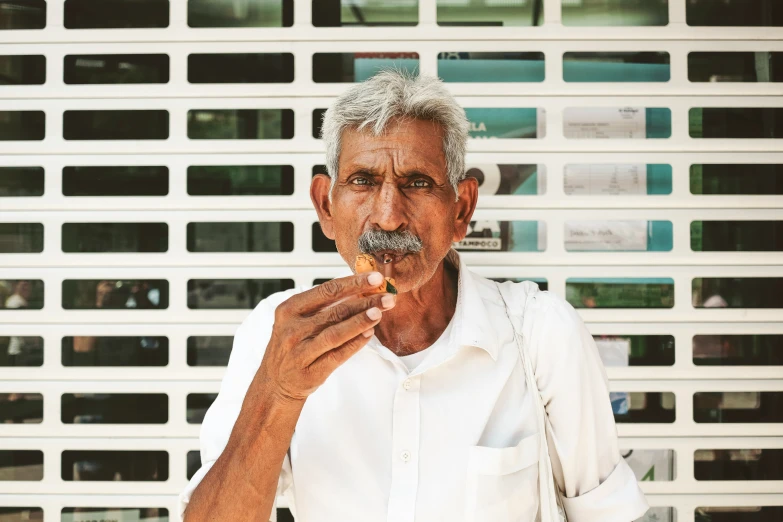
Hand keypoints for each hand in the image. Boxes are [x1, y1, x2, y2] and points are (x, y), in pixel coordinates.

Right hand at [259, 272, 394, 401]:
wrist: (275, 382)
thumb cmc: (292, 346)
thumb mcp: (298, 320)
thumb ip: (323, 306)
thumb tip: (360, 290)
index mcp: (289, 309)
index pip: (326, 291)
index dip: (353, 284)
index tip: (375, 278)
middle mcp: (292, 329)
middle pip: (335, 311)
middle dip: (365, 301)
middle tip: (387, 296)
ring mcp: (300, 351)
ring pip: (336, 333)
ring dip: (361, 321)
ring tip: (380, 312)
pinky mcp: (310, 371)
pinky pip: (337, 355)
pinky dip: (355, 343)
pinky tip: (369, 334)